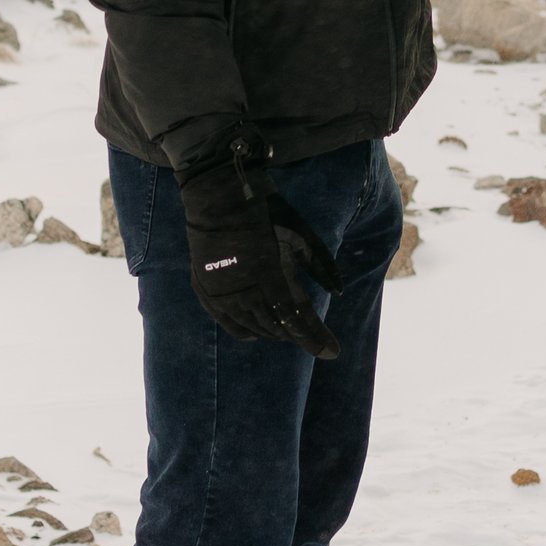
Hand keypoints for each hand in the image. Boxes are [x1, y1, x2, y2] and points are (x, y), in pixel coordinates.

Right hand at [177, 138, 342, 355]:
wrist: (217, 194)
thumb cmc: (265, 209)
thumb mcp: (300, 233)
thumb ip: (320, 265)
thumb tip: (339, 293)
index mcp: (268, 272)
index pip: (295, 318)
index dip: (314, 338)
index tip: (332, 352)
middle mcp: (243, 288)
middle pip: (276, 326)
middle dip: (300, 336)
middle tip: (318, 341)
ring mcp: (221, 292)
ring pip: (253, 327)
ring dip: (275, 333)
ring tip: (291, 335)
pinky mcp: (206, 290)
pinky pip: (228, 323)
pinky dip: (245, 331)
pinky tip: (256, 334)